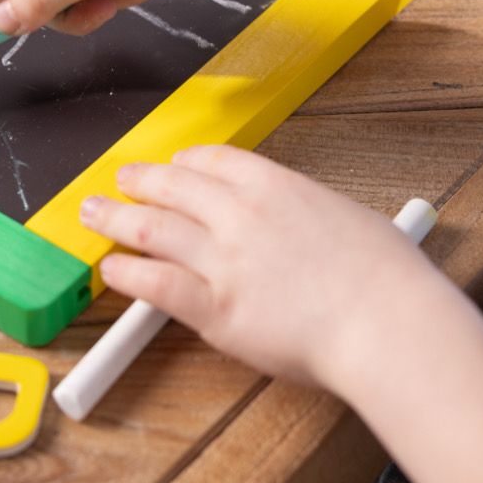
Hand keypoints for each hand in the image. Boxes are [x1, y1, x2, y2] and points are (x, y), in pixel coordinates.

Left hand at [83, 145, 437, 389]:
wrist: (388, 322)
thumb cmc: (386, 277)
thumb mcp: (347, 217)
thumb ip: (307, 214)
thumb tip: (299, 220)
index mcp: (275, 185)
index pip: (212, 161)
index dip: (184, 164)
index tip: (174, 167)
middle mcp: (240, 214)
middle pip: (172, 186)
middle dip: (139, 180)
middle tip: (120, 180)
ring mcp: (223, 260)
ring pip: (151, 228)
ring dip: (115, 218)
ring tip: (94, 214)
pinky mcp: (215, 308)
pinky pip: (156, 284)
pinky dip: (127, 275)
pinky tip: (111, 270)